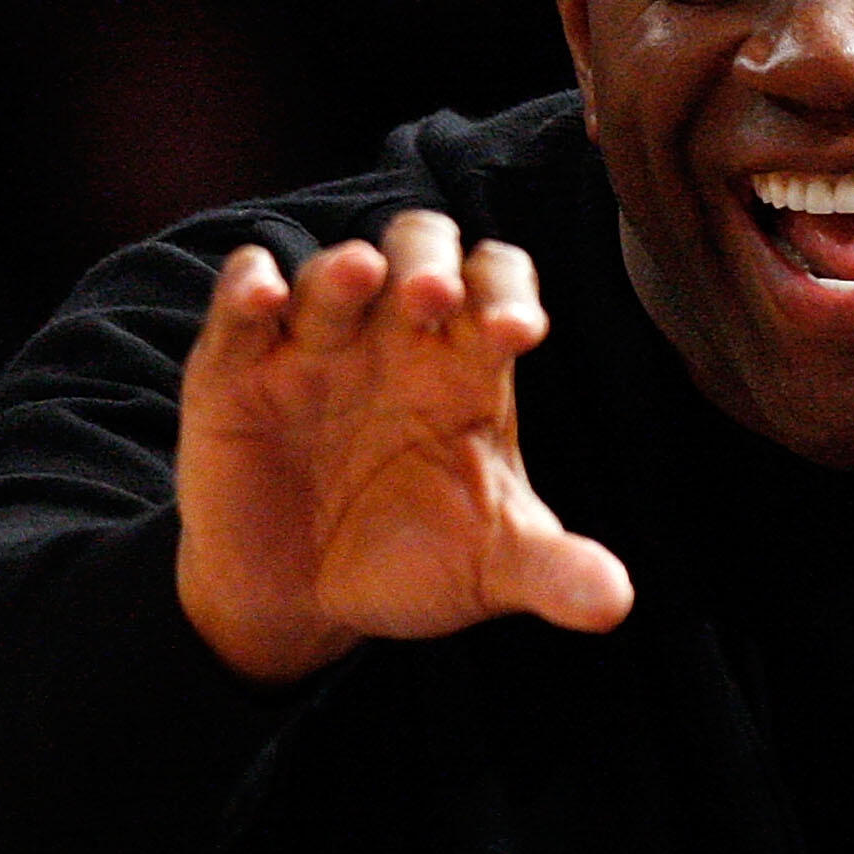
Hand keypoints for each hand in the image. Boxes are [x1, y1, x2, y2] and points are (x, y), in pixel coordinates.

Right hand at [173, 209, 635, 684]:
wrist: (301, 602)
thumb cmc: (410, 561)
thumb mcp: (489, 569)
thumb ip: (553, 572)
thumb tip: (616, 604)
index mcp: (464, 363)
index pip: (496, 286)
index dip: (509, 291)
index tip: (519, 330)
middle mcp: (392, 336)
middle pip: (419, 249)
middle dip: (428, 260)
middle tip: (434, 299)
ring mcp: (314, 344)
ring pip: (331, 272)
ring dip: (342, 269)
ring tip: (359, 276)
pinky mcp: (237, 367)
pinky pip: (241, 305)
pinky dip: (247, 288)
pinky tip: (262, 296)